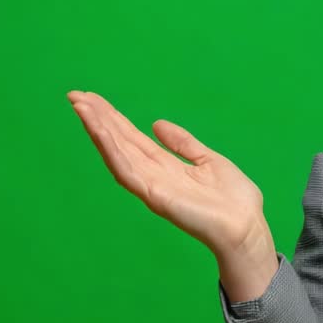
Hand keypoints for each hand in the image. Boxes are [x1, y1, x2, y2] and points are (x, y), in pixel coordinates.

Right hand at [66, 90, 271, 260]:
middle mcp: (153, 175)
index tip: (94, 98)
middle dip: (98, 119)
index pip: (133, 138)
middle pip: (120, 142)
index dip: (113, 119)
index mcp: (165, 166)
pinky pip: (127, 170)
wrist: (246, 226)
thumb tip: (157, 124)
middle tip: (76, 95)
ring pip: (117, 153)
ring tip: (81, 106)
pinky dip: (111, 150)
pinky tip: (99, 131)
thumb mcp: (208, 160)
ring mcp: (151, 186)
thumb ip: (183, 143)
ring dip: (98, 129)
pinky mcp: (154, 196)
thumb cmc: (234, 200)